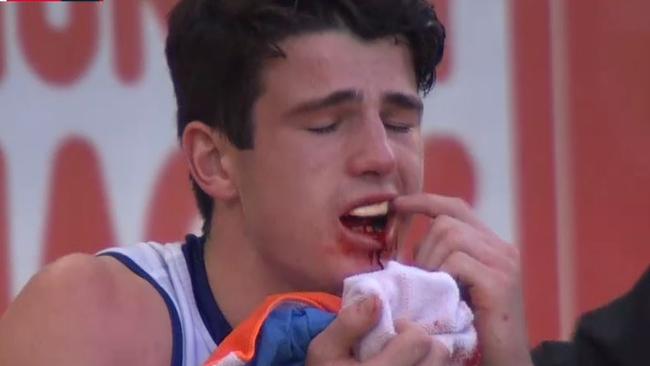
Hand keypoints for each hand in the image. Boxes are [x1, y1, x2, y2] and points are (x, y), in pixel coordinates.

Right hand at [307, 295, 450, 365]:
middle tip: (402, 346)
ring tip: (407, 361)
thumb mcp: (323, 351)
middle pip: (440, 353)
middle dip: (423, 343)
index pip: (419, 339)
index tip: (392, 332)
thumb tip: (376, 299)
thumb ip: (348, 323)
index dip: (406, 328)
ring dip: (428, 359)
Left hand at [392, 193, 533, 365]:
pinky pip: (457, 261)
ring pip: (450, 236)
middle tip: (422, 278)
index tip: (397, 204)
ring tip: (433, 289)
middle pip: (447, 221)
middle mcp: (502, 248)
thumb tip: (407, 244)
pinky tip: (444, 297)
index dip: (424, 201)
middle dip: (423, 246)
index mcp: (491, 245)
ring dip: (430, 262)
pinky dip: (441, 276)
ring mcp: (504, 263)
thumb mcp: (454, 285)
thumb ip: (440, 261)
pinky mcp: (500, 282)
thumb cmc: (472, 326)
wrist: (503, 360)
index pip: (455, 207)